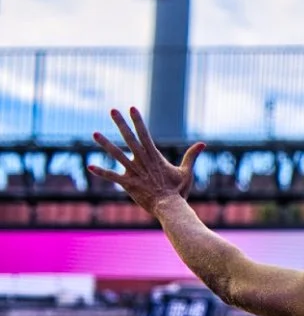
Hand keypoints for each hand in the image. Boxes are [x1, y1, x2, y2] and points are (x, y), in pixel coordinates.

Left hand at [87, 107, 202, 219]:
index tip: (132, 108)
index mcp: (154, 156)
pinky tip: (90, 166)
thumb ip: (191, 156)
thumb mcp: (186, 172)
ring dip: (106, 143)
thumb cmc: (179, 191)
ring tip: (95, 133)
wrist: (170, 207)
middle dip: (120, 123)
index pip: (145, 133)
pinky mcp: (128, 184)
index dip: (138, 120)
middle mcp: (142, 161)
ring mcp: (134, 172)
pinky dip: (102, 172)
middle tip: (112, 110)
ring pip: (117, 154)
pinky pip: (112, 177)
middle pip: (129, 138)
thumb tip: (202, 144)